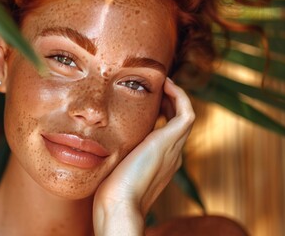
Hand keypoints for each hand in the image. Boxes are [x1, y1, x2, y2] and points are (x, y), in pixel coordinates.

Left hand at [93, 78, 194, 234]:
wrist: (119, 203)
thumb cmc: (110, 191)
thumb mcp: (114, 169)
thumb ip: (115, 156)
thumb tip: (98, 146)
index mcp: (158, 162)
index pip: (165, 133)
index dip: (159, 115)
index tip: (145, 101)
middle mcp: (171, 154)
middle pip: (176, 122)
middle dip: (167, 103)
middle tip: (154, 88)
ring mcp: (174, 148)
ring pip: (184, 115)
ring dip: (174, 96)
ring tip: (160, 82)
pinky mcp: (172, 140)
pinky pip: (186, 111)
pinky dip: (178, 96)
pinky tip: (164, 85)